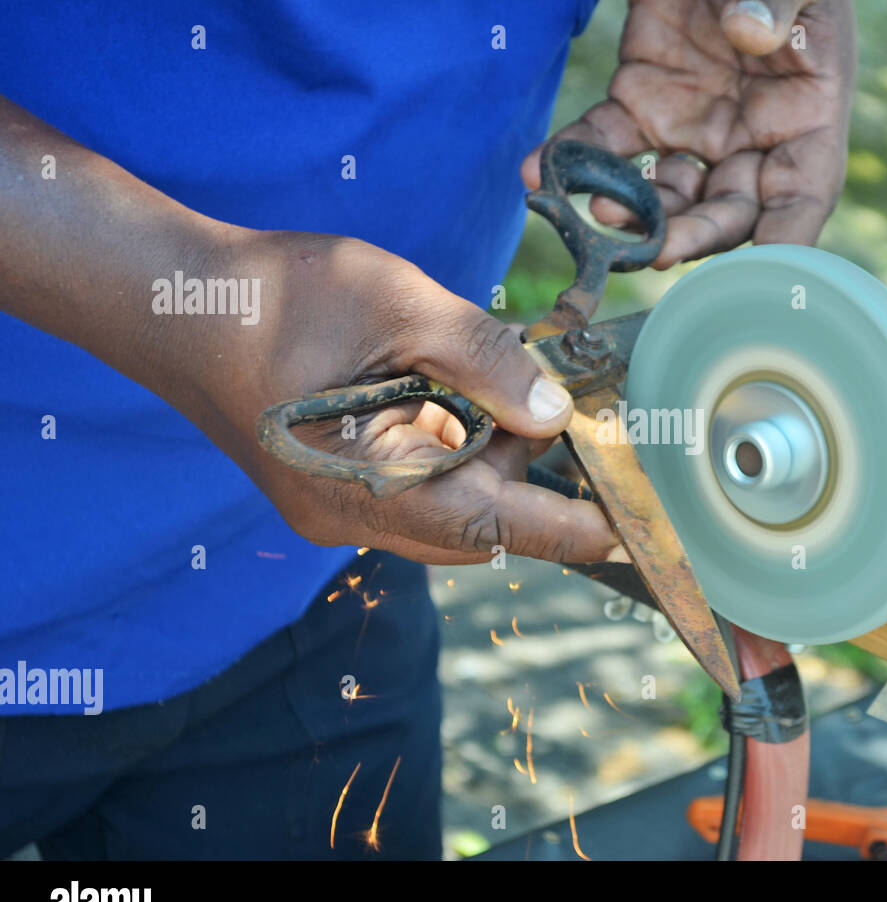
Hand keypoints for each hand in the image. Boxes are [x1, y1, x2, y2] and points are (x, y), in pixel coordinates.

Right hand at [207, 231, 624, 565]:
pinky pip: (412, 487)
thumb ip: (486, 361)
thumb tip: (556, 413)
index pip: (495, 527)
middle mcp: (352, 517)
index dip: (568, 530)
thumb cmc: (277, 296)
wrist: (173, 302)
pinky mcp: (330, 488)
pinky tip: (445, 389)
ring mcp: (337, 508)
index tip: (627, 534)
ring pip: (447, 506)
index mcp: (369, 485)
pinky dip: (447, 448)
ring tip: (488, 381)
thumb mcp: (400, 305)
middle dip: (525, 470)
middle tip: (553, 404)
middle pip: (476, 523)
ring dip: (485, 454)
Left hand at [522, 0, 856, 267]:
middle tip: (655, 250)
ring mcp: (693, 125)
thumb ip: (780, 2)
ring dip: (633, 213)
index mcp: (807, 112)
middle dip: (692, 237)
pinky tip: (540, 167)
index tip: (758, 280)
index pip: (803, 196)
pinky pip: (607, 143)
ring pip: (665, 194)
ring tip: (597, 212)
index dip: (784, 243)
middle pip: (727, 211)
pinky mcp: (640, 101)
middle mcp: (752, 135)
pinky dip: (574, 158)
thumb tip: (750, 34)